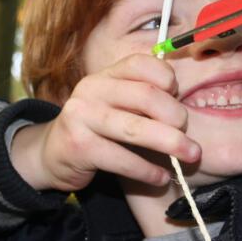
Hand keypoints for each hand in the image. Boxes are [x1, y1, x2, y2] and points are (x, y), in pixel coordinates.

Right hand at [12, 54, 199, 190]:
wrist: (51, 154)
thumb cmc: (96, 130)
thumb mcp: (114, 105)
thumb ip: (142, 100)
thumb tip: (184, 107)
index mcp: (105, 75)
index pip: (141, 63)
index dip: (167, 79)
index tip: (178, 98)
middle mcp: (91, 90)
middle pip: (147, 96)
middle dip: (176, 117)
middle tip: (188, 136)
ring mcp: (82, 117)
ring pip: (137, 129)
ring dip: (171, 144)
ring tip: (190, 156)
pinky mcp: (79, 146)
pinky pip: (123, 159)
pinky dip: (148, 171)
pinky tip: (161, 177)